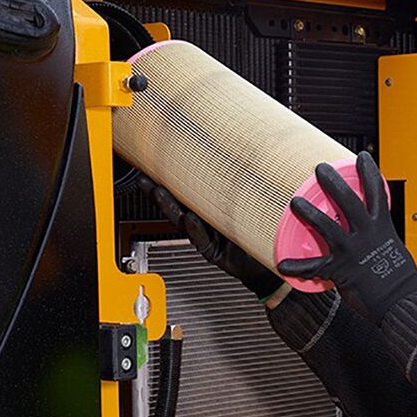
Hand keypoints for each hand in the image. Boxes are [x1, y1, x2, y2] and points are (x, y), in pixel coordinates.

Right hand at [137, 175, 283, 300]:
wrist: (269, 263)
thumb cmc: (258, 232)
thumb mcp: (247, 203)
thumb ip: (236, 185)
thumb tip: (237, 154)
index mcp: (210, 210)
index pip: (187, 193)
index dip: (171, 180)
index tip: (155, 164)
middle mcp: (205, 223)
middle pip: (178, 206)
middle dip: (160, 192)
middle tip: (146, 179)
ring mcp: (208, 238)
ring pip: (184, 222)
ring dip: (171, 207)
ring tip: (160, 193)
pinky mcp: (214, 252)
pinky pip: (202, 240)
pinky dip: (196, 230)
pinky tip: (190, 218)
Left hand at [278, 152, 416, 323]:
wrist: (402, 303)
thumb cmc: (401, 280)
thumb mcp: (393, 250)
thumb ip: (377, 239)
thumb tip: (368, 238)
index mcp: (382, 228)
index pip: (377, 193)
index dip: (369, 172)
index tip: (362, 157)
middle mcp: (367, 235)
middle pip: (349, 201)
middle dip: (333, 182)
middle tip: (320, 168)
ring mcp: (352, 251)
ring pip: (328, 227)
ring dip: (310, 214)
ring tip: (295, 202)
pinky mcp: (341, 270)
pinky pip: (315, 268)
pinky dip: (297, 267)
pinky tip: (282, 264)